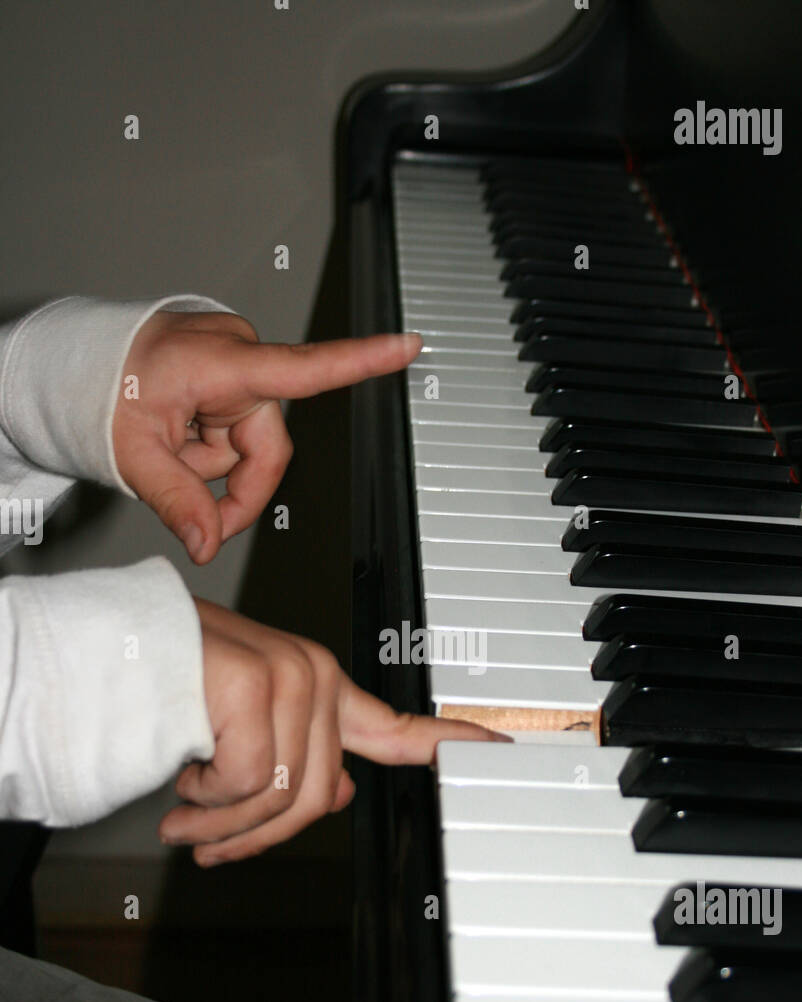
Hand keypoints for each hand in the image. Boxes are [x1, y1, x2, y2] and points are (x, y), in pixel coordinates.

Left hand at [113, 310, 421, 562]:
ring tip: (168, 448)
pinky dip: (209, 448)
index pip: (304, 369)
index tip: (408, 345)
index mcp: (221, 363)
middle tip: (191, 508)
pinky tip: (177, 437)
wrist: (80, 364)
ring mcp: (234, 366)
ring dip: (212, 464)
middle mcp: (238, 357)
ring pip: (251, 445)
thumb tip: (209, 545)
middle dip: (229, 483)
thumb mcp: (135, 456)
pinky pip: (237, 430)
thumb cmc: (104, 388)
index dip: (362, 361)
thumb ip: (179, 503)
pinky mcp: (229, 376)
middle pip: (266, 448)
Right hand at [159, 600, 506, 865]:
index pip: (397, 726)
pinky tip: (180, 770)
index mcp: (316, 688)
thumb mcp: (233, 736)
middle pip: (318, 797)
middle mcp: (314, 675)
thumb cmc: (156, 690)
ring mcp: (291, 675)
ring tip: (181, 810)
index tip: (505, 751)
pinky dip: (205, 795)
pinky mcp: (258, 684)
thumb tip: (343, 792)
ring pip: (282, 796)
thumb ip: (294, 762)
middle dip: (253, 835)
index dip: (454, 744)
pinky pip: (250, 783)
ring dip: (220, 822)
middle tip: (203, 839)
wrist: (93, 656)